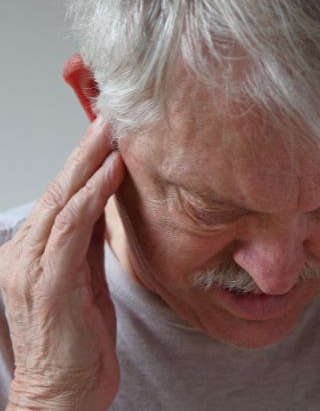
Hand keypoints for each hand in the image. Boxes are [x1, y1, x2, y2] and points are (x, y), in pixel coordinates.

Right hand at [0, 117, 124, 410]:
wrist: (65, 394)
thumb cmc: (77, 337)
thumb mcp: (85, 278)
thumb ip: (88, 241)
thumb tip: (104, 204)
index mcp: (35, 252)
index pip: (62, 196)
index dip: (84, 163)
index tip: (107, 136)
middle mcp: (25, 254)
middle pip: (59, 190)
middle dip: (85, 151)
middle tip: (107, 119)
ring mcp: (33, 268)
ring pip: (61, 202)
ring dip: (89, 164)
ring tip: (111, 134)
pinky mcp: (49, 286)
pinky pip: (71, 231)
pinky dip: (92, 198)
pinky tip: (111, 174)